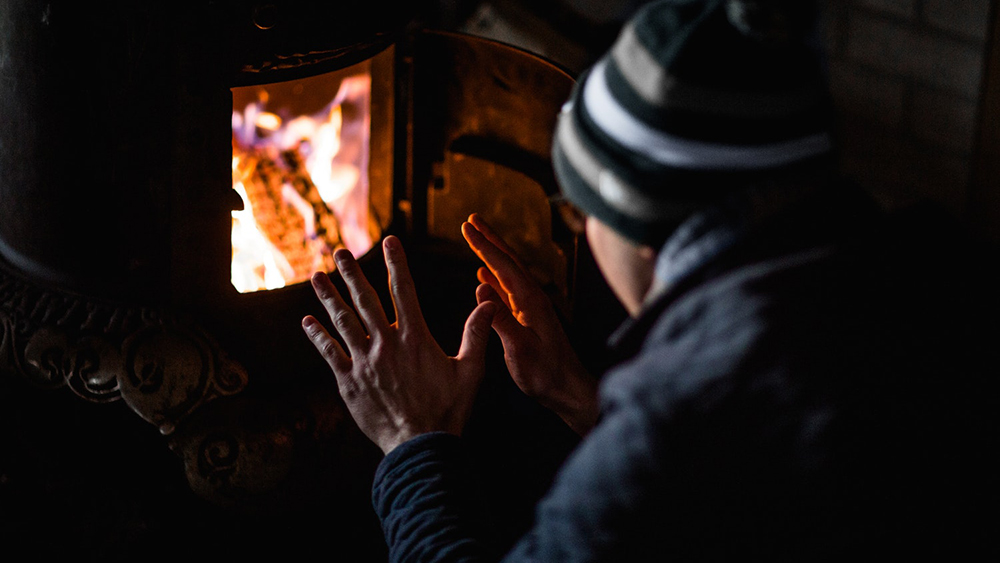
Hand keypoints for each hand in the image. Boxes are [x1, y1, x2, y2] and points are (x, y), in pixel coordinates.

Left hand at [302, 236, 495, 454]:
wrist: (420, 445)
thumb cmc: (449, 409)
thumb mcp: (470, 370)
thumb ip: (477, 334)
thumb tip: (489, 303)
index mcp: (415, 337)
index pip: (403, 290)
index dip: (396, 263)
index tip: (389, 241)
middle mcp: (386, 344)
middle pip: (365, 300)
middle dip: (352, 273)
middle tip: (340, 252)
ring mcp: (364, 362)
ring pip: (342, 322)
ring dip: (328, 298)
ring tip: (316, 277)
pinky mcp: (349, 382)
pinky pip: (330, 353)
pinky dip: (318, 336)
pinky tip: (307, 322)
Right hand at [462, 214, 597, 434]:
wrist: (568, 390)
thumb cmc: (546, 374)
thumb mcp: (520, 348)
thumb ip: (500, 319)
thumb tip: (480, 289)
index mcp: (531, 301)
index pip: (503, 266)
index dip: (483, 245)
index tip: (466, 227)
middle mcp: (532, 299)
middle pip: (508, 261)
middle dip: (489, 239)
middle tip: (471, 220)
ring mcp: (531, 308)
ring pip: (507, 274)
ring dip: (491, 256)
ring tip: (476, 240)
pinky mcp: (528, 320)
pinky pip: (507, 292)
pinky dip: (494, 279)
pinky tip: (484, 278)